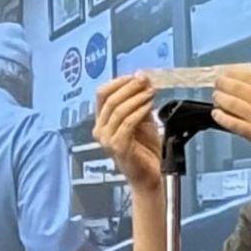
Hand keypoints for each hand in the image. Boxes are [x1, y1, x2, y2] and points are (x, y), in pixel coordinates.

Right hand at [93, 75, 161, 191]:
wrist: (149, 175)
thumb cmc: (145, 150)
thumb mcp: (143, 120)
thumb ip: (140, 102)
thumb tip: (143, 79)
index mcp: (102, 121)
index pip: (102, 94)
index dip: (119, 82)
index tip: (137, 75)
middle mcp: (100, 130)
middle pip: (110, 99)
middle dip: (130, 87)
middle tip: (145, 80)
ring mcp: (107, 140)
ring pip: (118, 110)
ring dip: (136, 97)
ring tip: (150, 92)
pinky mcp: (118, 147)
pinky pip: (127, 123)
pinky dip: (139, 111)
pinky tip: (149, 105)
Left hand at [212, 67, 250, 169]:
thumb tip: (249, 83)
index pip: (248, 74)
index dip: (233, 73)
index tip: (226, 74)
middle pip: (236, 86)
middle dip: (222, 83)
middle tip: (217, 84)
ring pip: (230, 103)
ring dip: (220, 98)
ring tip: (216, 97)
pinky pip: (231, 122)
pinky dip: (221, 117)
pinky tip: (217, 114)